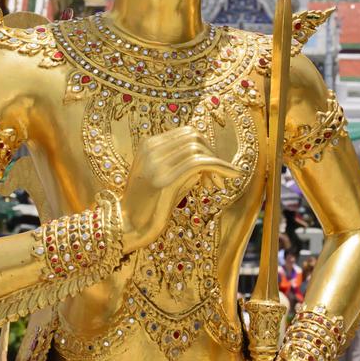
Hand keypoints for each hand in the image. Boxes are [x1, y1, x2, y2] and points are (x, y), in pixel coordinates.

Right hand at [120, 125, 240, 253]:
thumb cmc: (148, 206)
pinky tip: (233, 175)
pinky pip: (200, 163)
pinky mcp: (165, 180)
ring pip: (199, 148)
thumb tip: (209, 161)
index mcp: (149, 144)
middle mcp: (152, 149)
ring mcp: (157, 164)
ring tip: (215, 186)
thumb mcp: (164, 178)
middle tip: (216, 181)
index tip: (211, 171)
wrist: (127, 228)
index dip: (206, 147)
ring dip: (215, 164)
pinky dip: (220, 167)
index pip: (188, 133)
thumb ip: (182, 165)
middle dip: (212, 154)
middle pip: (195, 137)